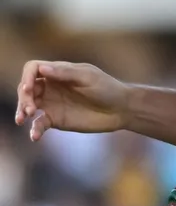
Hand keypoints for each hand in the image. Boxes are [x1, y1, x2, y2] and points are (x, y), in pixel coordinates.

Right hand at [14, 61, 131, 141]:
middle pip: (27, 88)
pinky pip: (39, 124)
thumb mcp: (88, 77)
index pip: (33, 69)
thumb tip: (42, 69)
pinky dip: (34, 129)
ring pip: (29, 105)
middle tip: (30, 109)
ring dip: (23, 111)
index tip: (28, 87)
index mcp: (59, 72)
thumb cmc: (108, 88)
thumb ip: (66, 73)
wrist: (122, 109)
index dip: (27, 76)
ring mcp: (52, 103)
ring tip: (24, 118)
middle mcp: (51, 86)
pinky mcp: (56, 119)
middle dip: (24, 97)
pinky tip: (35, 136)